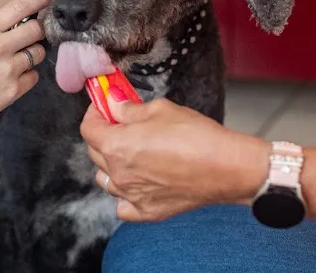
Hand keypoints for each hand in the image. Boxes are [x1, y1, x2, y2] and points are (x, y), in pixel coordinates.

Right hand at [0, 0, 52, 131]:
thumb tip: (21, 17)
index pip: (20, 7)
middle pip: (36, 29)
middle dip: (38, 29)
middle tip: (32, 34)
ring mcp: (7, 69)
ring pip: (38, 53)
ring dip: (32, 54)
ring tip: (15, 60)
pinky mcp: (14, 90)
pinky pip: (34, 76)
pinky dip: (26, 76)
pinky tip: (10, 77)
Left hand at [80, 96, 269, 221]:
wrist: (228, 166)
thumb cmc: (196, 135)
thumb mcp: (159, 109)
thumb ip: (128, 108)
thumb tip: (112, 103)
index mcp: (116, 145)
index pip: (88, 129)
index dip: (94, 114)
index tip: (104, 107)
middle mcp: (118, 173)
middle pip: (95, 153)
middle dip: (103, 135)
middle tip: (121, 125)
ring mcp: (131, 195)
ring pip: (105, 179)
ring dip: (110, 165)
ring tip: (130, 154)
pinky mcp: (148, 211)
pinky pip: (122, 206)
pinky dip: (124, 196)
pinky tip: (136, 184)